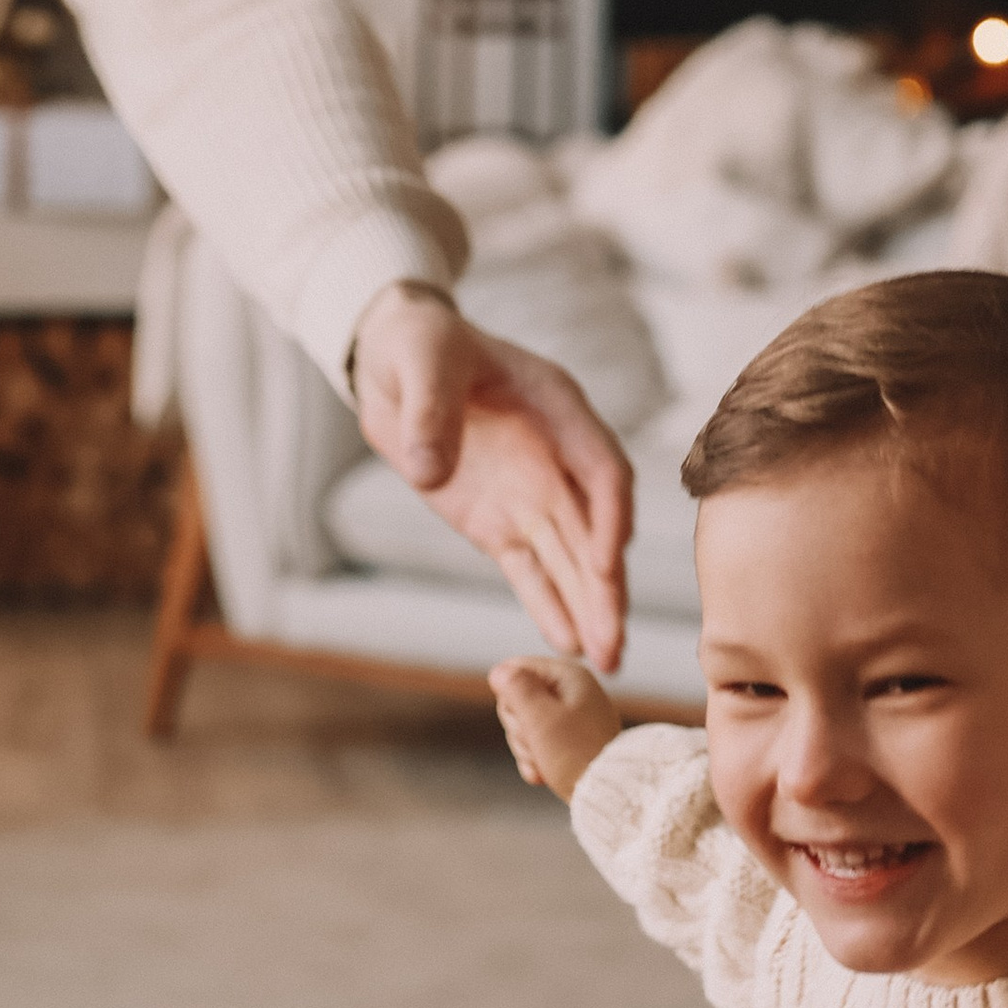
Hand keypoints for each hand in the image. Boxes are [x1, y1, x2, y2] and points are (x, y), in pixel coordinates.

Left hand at [352, 284, 632, 669]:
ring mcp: (532, 493)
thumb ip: (429, 410)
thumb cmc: (418, 345)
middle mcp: (557, 457)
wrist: (393, 362)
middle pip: (593, 528)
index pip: (600, 469)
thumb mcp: (420, 360)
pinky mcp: (499, 522)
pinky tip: (568, 646)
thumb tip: (430, 473)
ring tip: (607, 662)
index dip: (608, 517)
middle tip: (614, 643)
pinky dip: (547, 605)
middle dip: (605, 586)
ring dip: (588, 608)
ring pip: (569, 558)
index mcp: (558, 408)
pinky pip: (528, 569)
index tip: (605, 564)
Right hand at [490, 654, 622, 797]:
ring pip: (524, 724)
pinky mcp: (570, 740)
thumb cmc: (576, 755)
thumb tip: (499, 671)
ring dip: (526, 748)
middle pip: (517, 699)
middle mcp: (572, 690)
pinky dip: (535, 760)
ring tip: (545, 761)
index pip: (515, 670)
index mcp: (568, 675)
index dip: (509, 698)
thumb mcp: (540, 718)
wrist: (608, 794)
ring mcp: (572, 716)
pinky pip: (538, 744)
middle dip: (519, 727)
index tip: (524, 718)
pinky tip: (543, 773)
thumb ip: (516, 690)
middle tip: (537, 743)